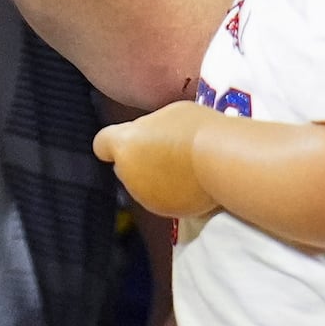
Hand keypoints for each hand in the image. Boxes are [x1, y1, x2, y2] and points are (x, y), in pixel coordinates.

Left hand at [91, 98, 222, 223]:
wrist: (222, 160)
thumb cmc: (198, 130)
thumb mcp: (169, 114)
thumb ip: (150, 128)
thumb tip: (151, 136)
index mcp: (124, 144)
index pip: (102, 144)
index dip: (113, 142)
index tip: (125, 141)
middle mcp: (128, 173)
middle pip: (125, 165)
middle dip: (139, 159)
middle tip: (168, 147)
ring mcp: (145, 196)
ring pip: (144, 185)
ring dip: (156, 177)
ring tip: (184, 163)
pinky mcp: (165, 212)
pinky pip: (163, 199)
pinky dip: (173, 193)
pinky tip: (192, 180)